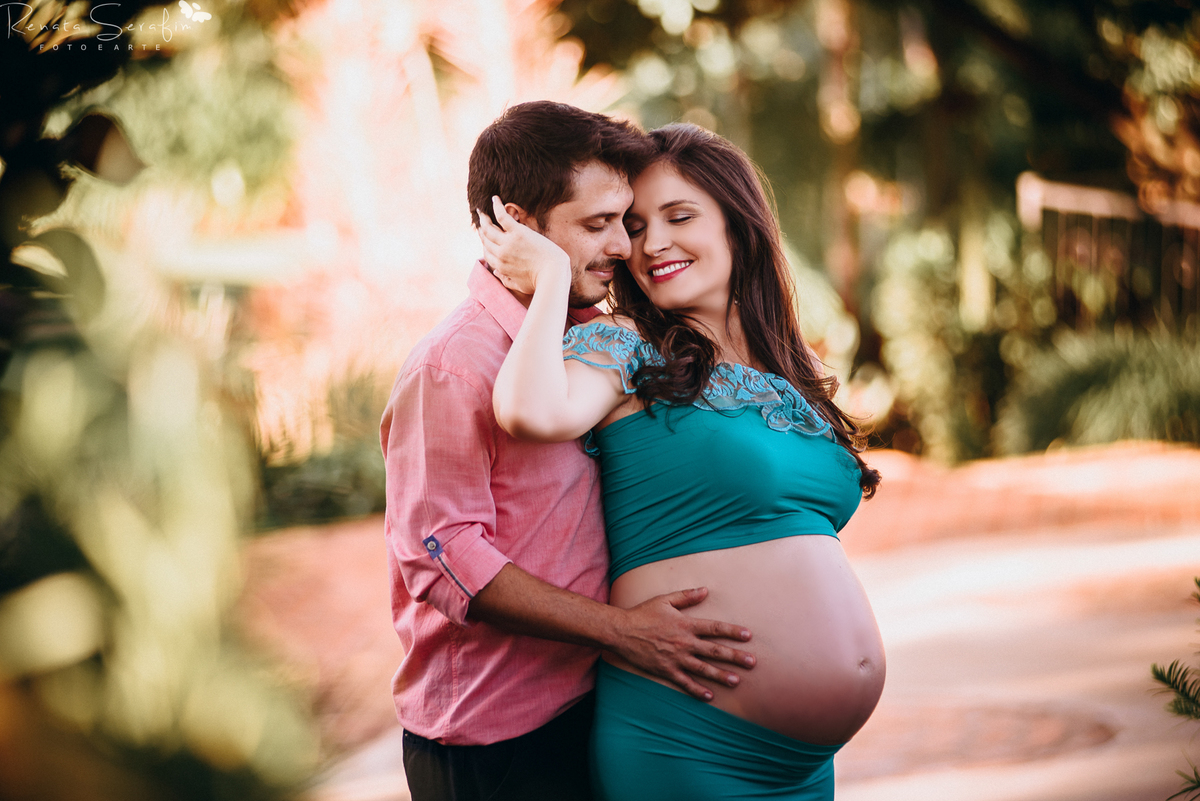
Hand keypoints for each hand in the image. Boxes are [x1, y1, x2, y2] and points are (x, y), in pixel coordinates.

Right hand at [476, 196, 570, 294]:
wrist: (553, 274)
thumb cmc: (540, 281)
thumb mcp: (520, 286)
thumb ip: (506, 281)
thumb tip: (496, 273)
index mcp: (501, 267)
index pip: (487, 254)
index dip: (485, 245)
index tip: (485, 238)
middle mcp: (501, 254)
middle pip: (486, 240)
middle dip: (482, 230)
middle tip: (482, 221)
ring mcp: (508, 243)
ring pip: (489, 228)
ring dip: (484, 218)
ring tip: (482, 211)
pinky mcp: (518, 233)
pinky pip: (502, 217)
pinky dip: (497, 206)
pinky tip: (495, 198)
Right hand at [611, 587, 754, 700]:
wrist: (621, 631)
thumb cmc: (643, 613)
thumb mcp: (665, 600)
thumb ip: (686, 596)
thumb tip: (705, 590)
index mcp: (686, 624)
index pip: (715, 628)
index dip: (732, 631)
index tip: (748, 636)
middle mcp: (684, 642)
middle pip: (714, 650)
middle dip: (735, 656)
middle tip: (752, 662)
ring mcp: (676, 658)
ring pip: (703, 669)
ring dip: (721, 675)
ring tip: (736, 681)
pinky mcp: (666, 670)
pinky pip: (684, 682)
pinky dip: (697, 690)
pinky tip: (709, 696)